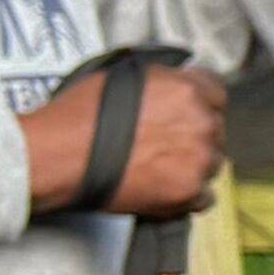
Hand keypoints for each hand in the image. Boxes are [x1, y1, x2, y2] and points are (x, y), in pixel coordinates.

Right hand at [20, 57, 226, 216]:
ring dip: (192, 165)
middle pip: (214, 129)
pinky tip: (162, 188)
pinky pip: (204, 197)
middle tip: (163, 144)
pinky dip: (187, 196)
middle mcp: (199, 121)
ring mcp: (198, 158)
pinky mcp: (188, 191)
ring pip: (212, 163)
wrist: (57, 156)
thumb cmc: (77, 119)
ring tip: (157, 167)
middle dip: (192, 136)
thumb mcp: (124, 78)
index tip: (189, 114)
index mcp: (186, 90)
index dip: (200, 104)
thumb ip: (162, 83)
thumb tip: (174, 87)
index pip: (217, 93)